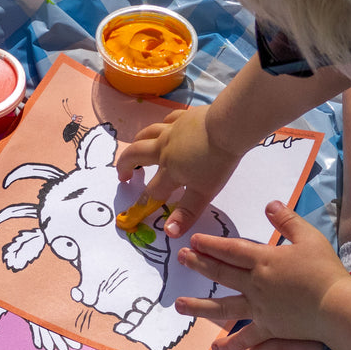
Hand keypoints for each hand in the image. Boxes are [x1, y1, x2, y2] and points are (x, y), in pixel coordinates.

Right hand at [115, 108, 243, 236]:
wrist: (228, 126)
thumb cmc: (217, 162)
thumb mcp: (203, 193)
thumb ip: (186, 213)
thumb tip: (169, 233)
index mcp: (169, 170)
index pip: (152, 191)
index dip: (142, 203)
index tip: (133, 212)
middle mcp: (164, 148)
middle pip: (135, 154)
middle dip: (125, 166)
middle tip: (122, 175)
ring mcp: (172, 130)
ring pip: (147, 134)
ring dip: (137, 144)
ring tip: (135, 150)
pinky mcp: (184, 116)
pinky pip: (167, 120)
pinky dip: (161, 126)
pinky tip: (164, 127)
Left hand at [175, 200, 350, 349]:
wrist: (337, 307)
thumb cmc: (325, 270)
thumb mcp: (309, 237)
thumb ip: (288, 220)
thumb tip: (269, 204)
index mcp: (264, 260)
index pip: (231, 250)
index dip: (210, 244)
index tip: (193, 241)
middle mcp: (256, 284)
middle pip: (222, 273)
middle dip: (199, 265)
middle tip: (180, 259)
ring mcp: (260, 308)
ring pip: (223, 307)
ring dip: (199, 306)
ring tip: (178, 305)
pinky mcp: (269, 328)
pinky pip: (246, 338)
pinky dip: (230, 344)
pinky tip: (214, 348)